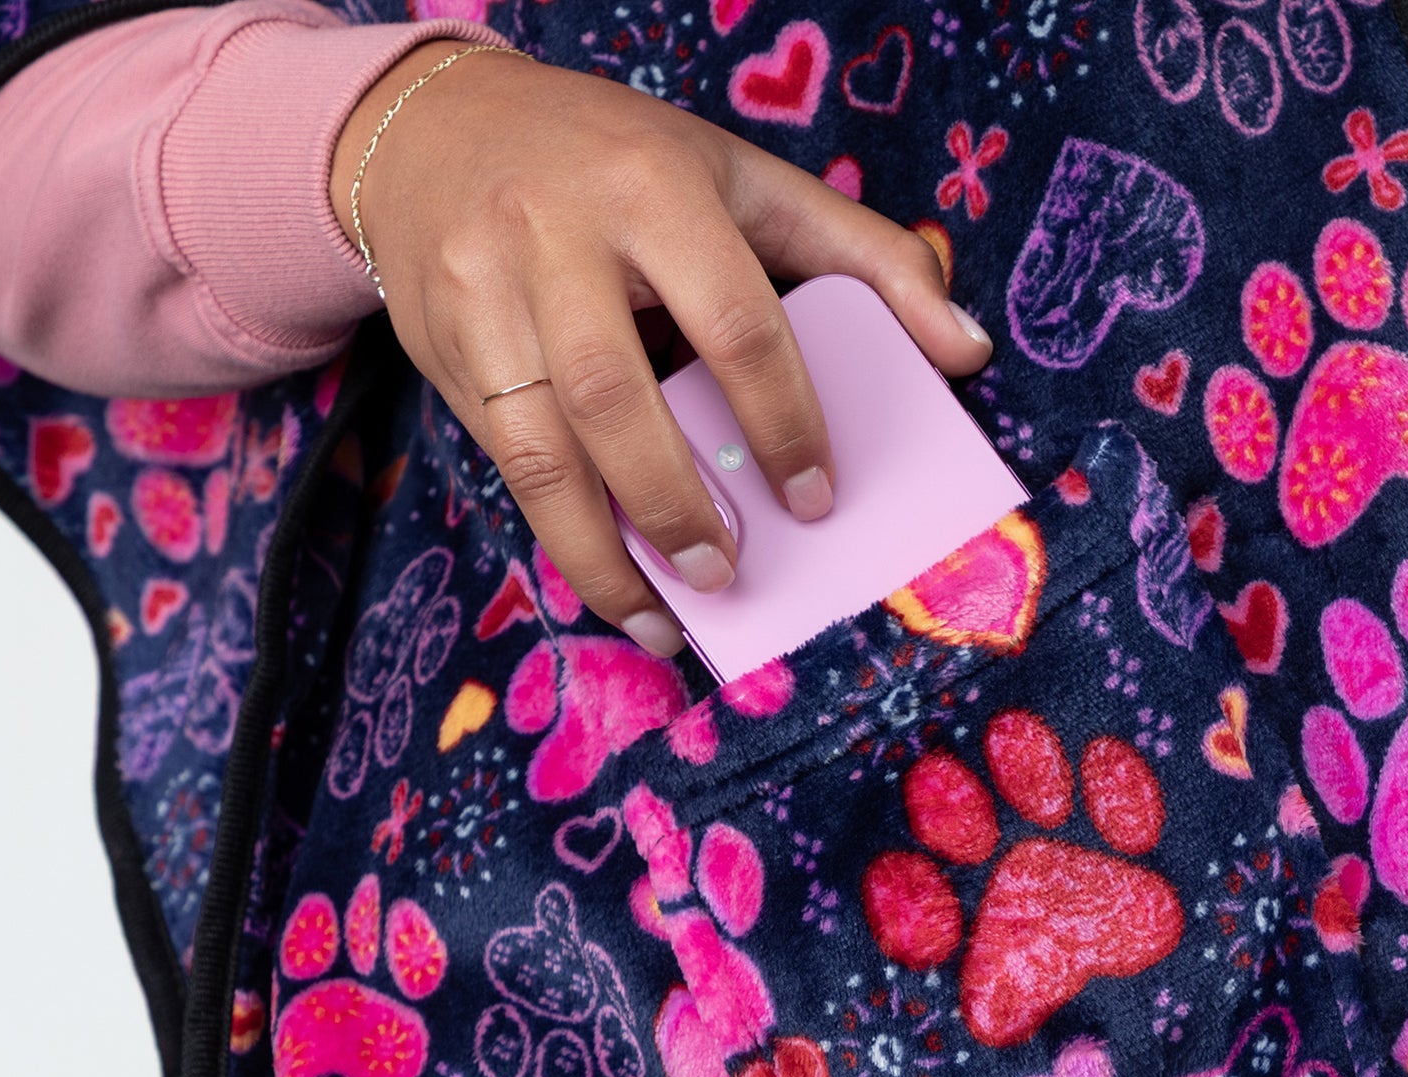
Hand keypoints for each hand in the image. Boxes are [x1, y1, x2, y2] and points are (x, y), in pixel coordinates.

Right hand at [331, 44, 992, 655]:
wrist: (439, 128)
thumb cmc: (622, 164)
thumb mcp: (746, 181)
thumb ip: (866, 257)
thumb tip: (968, 353)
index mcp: (652, 187)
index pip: (732, 322)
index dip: (781, 422)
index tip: (816, 501)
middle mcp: (554, 237)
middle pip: (614, 396)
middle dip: (675, 503)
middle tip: (728, 575)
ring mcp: (482, 294)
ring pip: (538, 448)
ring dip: (604, 552)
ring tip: (663, 618)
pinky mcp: (441, 348)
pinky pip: (502, 464)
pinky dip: (560, 539)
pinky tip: (611, 585)